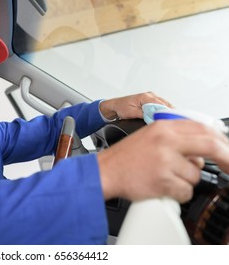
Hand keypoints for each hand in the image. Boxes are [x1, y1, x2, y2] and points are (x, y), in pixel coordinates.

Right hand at [97, 119, 228, 202]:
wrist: (105, 171)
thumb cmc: (125, 157)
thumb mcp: (149, 135)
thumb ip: (175, 136)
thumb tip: (201, 147)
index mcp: (163, 128)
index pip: (203, 128)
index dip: (221, 140)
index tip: (226, 150)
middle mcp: (165, 141)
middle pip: (210, 146)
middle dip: (226, 159)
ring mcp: (164, 161)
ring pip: (195, 175)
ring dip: (186, 180)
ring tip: (167, 177)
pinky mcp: (162, 180)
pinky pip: (185, 191)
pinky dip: (178, 193)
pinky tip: (163, 187)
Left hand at [99, 91, 172, 119]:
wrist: (115, 105)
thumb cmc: (121, 108)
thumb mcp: (131, 113)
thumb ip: (143, 114)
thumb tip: (153, 117)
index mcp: (146, 97)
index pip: (161, 104)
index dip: (167, 112)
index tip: (172, 118)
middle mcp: (150, 95)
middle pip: (165, 104)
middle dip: (170, 112)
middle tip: (175, 120)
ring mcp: (151, 97)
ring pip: (164, 104)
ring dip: (168, 111)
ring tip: (173, 119)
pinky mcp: (150, 101)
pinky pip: (161, 105)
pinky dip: (164, 110)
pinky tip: (166, 116)